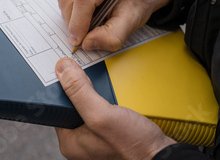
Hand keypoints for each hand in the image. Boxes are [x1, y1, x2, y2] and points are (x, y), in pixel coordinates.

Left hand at [54, 58, 174, 159]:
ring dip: (97, 94)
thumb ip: (79, 91)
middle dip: (83, 90)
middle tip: (92, 80)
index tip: (69, 72)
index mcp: (70, 142)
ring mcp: (96, 139)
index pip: (57, 107)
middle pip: (73, 105)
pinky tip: (115, 97)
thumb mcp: (101, 114)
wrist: (163, 158)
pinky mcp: (111, 135)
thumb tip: (62, 69)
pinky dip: (108, 101)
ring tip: (105, 88)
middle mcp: (81, 142)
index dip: (63, 88)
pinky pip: (103, 111)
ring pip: (89, 106)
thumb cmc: (134, 145)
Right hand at [57, 0, 173, 51]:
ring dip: (71, 18)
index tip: (78, 41)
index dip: (78, 22)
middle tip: (84, 37)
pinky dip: (72, 12)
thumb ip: (113, 35)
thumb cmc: (138, 0)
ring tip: (88, 24)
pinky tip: (86, 16)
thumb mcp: (133, 20)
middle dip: (73, 22)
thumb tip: (87, 43)